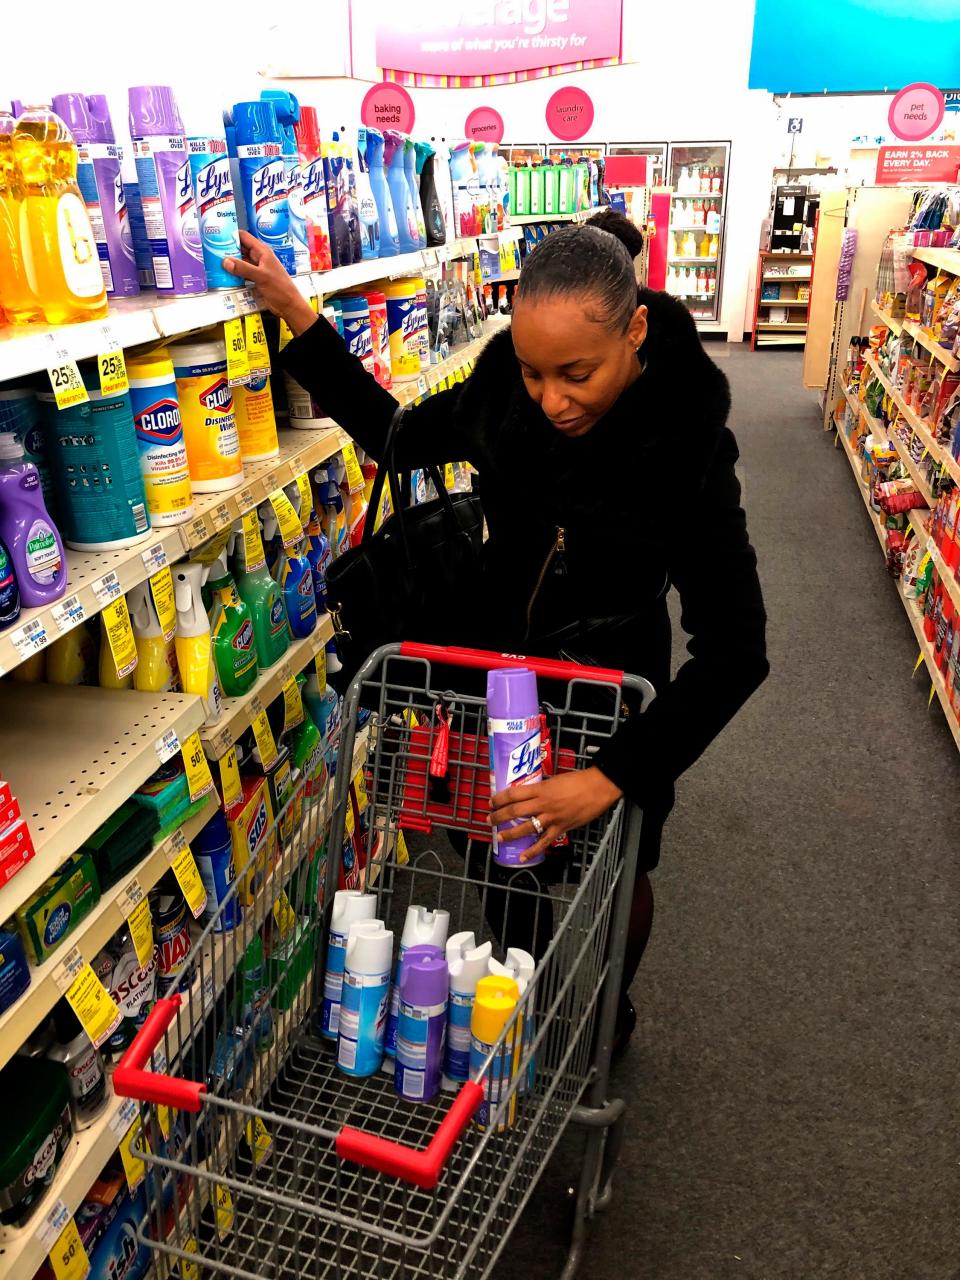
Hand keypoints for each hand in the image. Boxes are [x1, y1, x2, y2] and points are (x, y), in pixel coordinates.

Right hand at [222, 231, 317, 334]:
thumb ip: (243, 268)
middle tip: (210, 250)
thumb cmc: (280, 288)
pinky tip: (223, 275)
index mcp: (262, 252)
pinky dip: (233, 273)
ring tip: (213, 261)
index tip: (216, 235)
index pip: (244, 237)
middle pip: (240, 249)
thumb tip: (224, 261)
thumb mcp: (261, 277)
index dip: (231, 234)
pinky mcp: (255, 279)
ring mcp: (256, 268)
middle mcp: (259, 258)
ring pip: (240, 261)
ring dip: (229, 262)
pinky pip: (241, 273)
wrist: (289, 306)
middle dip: (227, 248)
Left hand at [490, 767, 622, 862]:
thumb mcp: (555, 780)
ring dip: (510, 833)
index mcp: (541, 789)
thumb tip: (532, 793)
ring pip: (526, 827)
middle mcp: (543, 804)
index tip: (492, 802)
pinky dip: (533, 850)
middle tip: (489, 820)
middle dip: (499, 817)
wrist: (598, 787)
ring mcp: (551, 818)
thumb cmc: (579, 780)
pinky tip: (523, 856)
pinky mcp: (561, 828)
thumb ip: (543, 788)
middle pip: (515, 811)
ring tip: (499, 837)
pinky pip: (544, 842)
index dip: (499, 799)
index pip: (514, 794)